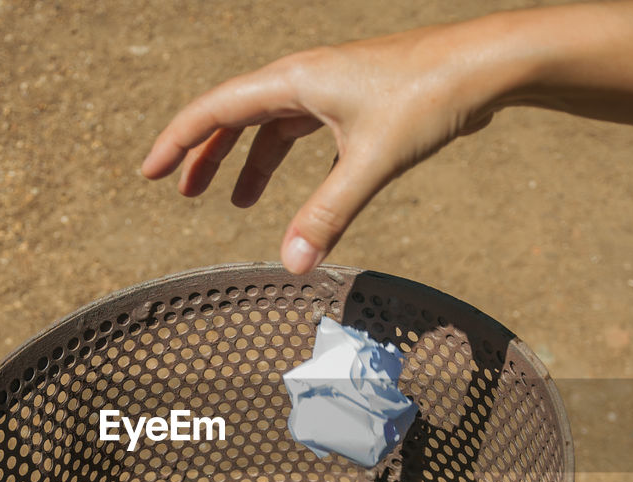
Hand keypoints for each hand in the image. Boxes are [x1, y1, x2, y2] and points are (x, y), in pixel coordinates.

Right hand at [140, 21, 523, 273]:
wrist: (484, 65)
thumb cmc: (428, 97)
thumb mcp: (371, 162)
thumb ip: (328, 214)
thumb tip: (291, 266)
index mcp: (294, 80)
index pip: (214, 110)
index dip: (177, 142)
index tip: (148, 173)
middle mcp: (304, 77)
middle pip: (234, 116)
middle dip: (204, 156)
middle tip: (180, 194)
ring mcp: (329, 86)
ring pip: (271, 125)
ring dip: (247, 161)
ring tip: (234, 204)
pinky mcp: (355, 98)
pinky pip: (304, 129)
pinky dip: (289, 160)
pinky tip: (299, 191)